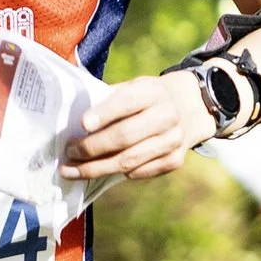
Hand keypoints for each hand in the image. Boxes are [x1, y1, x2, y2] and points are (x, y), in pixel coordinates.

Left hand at [62, 69, 216, 183]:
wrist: (191, 106)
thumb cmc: (148, 98)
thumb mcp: (134, 87)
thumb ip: (109, 99)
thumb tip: (72, 120)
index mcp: (153, 91)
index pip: (127, 102)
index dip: (104, 113)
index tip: (82, 124)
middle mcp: (167, 115)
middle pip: (125, 136)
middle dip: (92, 147)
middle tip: (69, 152)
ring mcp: (174, 139)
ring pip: (129, 160)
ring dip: (97, 168)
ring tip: (74, 170)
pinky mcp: (175, 160)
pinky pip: (140, 172)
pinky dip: (118, 174)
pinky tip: (100, 171)